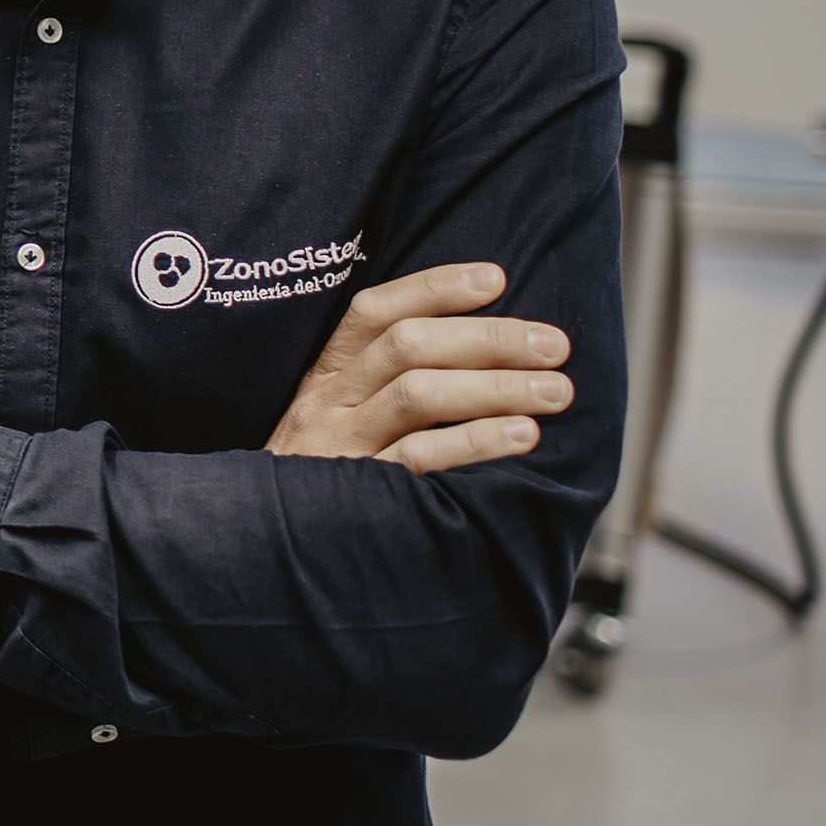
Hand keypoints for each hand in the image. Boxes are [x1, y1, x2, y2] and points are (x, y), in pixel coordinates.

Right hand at [272, 263, 571, 475]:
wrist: (269, 546)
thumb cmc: (329, 475)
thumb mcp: (340, 418)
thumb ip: (387, 383)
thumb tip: (484, 346)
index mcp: (327, 376)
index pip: (374, 312)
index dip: (435, 288)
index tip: (496, 279)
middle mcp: (328, 403)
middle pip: (406, 346)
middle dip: (488, 338)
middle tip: (553, 346)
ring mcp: (342, 447)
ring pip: (417, 395)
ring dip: (495, 386)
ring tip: (555, 391)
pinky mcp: (359, 495)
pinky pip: (420, 457)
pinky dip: (476, 441)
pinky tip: (523, 435)